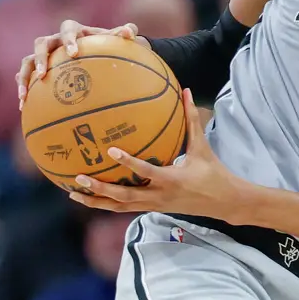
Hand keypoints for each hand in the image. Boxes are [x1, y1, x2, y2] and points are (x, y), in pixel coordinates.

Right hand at [17, 20, 140, 108]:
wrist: (90, 49)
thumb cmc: (102, 44)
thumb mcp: (112, 39)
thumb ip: (121, 35)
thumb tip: (130, 30)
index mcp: (72, 30)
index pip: (68, 30)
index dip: (69, 40)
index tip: (74, 53)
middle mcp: (53, 40)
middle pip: (40, 43)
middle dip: (41, 59)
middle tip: (44, 75)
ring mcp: (43, 54)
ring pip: (27, 61)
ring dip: (24, 77)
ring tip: (24, 95)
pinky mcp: (37, 67)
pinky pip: (25, 76)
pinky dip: (22, 88)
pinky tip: (24, 105)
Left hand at [68, 91, 240, 220]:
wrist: (224, 202)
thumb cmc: (214, 172)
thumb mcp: (202, 146)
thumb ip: (192, 119)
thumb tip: (185, 91)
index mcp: (172, 179)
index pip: (147, 171)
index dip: (128, 163)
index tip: (110, 151)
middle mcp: (160, 195)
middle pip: (125, 196)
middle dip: (100, 189)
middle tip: (79, 177)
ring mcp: (155, 204)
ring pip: (120, 206)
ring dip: (97, 201)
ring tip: (74, 193)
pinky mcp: (153, 208)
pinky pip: (125, 207)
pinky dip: (107, 203)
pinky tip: (90, 196)